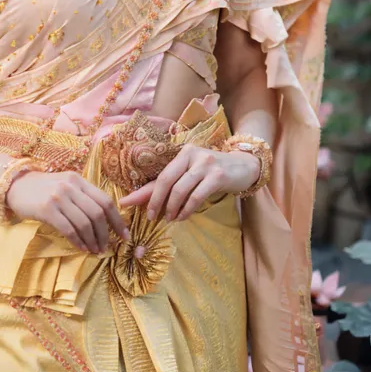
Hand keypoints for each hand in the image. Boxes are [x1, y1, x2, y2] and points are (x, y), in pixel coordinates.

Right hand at [5, 170, 130, 253]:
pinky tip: (82, 248)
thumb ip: (83, 196)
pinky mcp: (47, 210)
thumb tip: (105, 219)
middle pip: (97, 213)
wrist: (15, 186)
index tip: (124, 235)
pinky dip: (78, 241)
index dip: (118, 220)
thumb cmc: (43, 189)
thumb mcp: (65, 185)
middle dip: (106, 233)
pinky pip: (69, 229)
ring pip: (84, 223)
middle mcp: (71, 186)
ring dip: (93, 240)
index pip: (105, 200)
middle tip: (108, 247)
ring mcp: (59, 197)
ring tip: (95, 250)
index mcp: (79, 180)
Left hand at [118, 145, 260, 221]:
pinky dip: (187, 209)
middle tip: (151, 217)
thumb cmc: (212, 172)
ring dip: (172, 207)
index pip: (159, 174)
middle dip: (156, 201)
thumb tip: (136, 199)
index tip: (126, 204)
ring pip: (181, 189)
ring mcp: (206, 164)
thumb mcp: (190, 173)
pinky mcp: (218, 175)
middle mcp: (191, 154)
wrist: (244, 166)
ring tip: (169, 219)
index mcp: (182, 152)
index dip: (143, 191)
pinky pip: (197, 196)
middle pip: (166, 180)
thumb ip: (167, 184)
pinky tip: (183, 217)